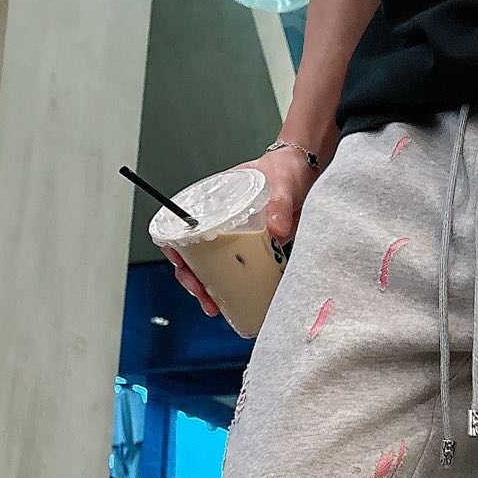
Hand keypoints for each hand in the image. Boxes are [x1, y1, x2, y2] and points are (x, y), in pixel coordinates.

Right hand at [159, 144, 320, 317]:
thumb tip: (278, 229)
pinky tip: (235, 302)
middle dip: (191, 278)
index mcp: (213, 202)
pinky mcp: (253, 251)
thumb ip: (280, 204)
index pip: (179, 224)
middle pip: (192, 253)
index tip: (178, 262)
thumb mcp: (281, 183)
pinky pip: (237, 271)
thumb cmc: (284, 171)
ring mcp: (234, 238)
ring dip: (208, 289)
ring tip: (214, 306)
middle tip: (202, 294)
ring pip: (210, 266)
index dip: (172, 245)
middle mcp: (219, 222)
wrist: (305, 174)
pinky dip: (233, 288)